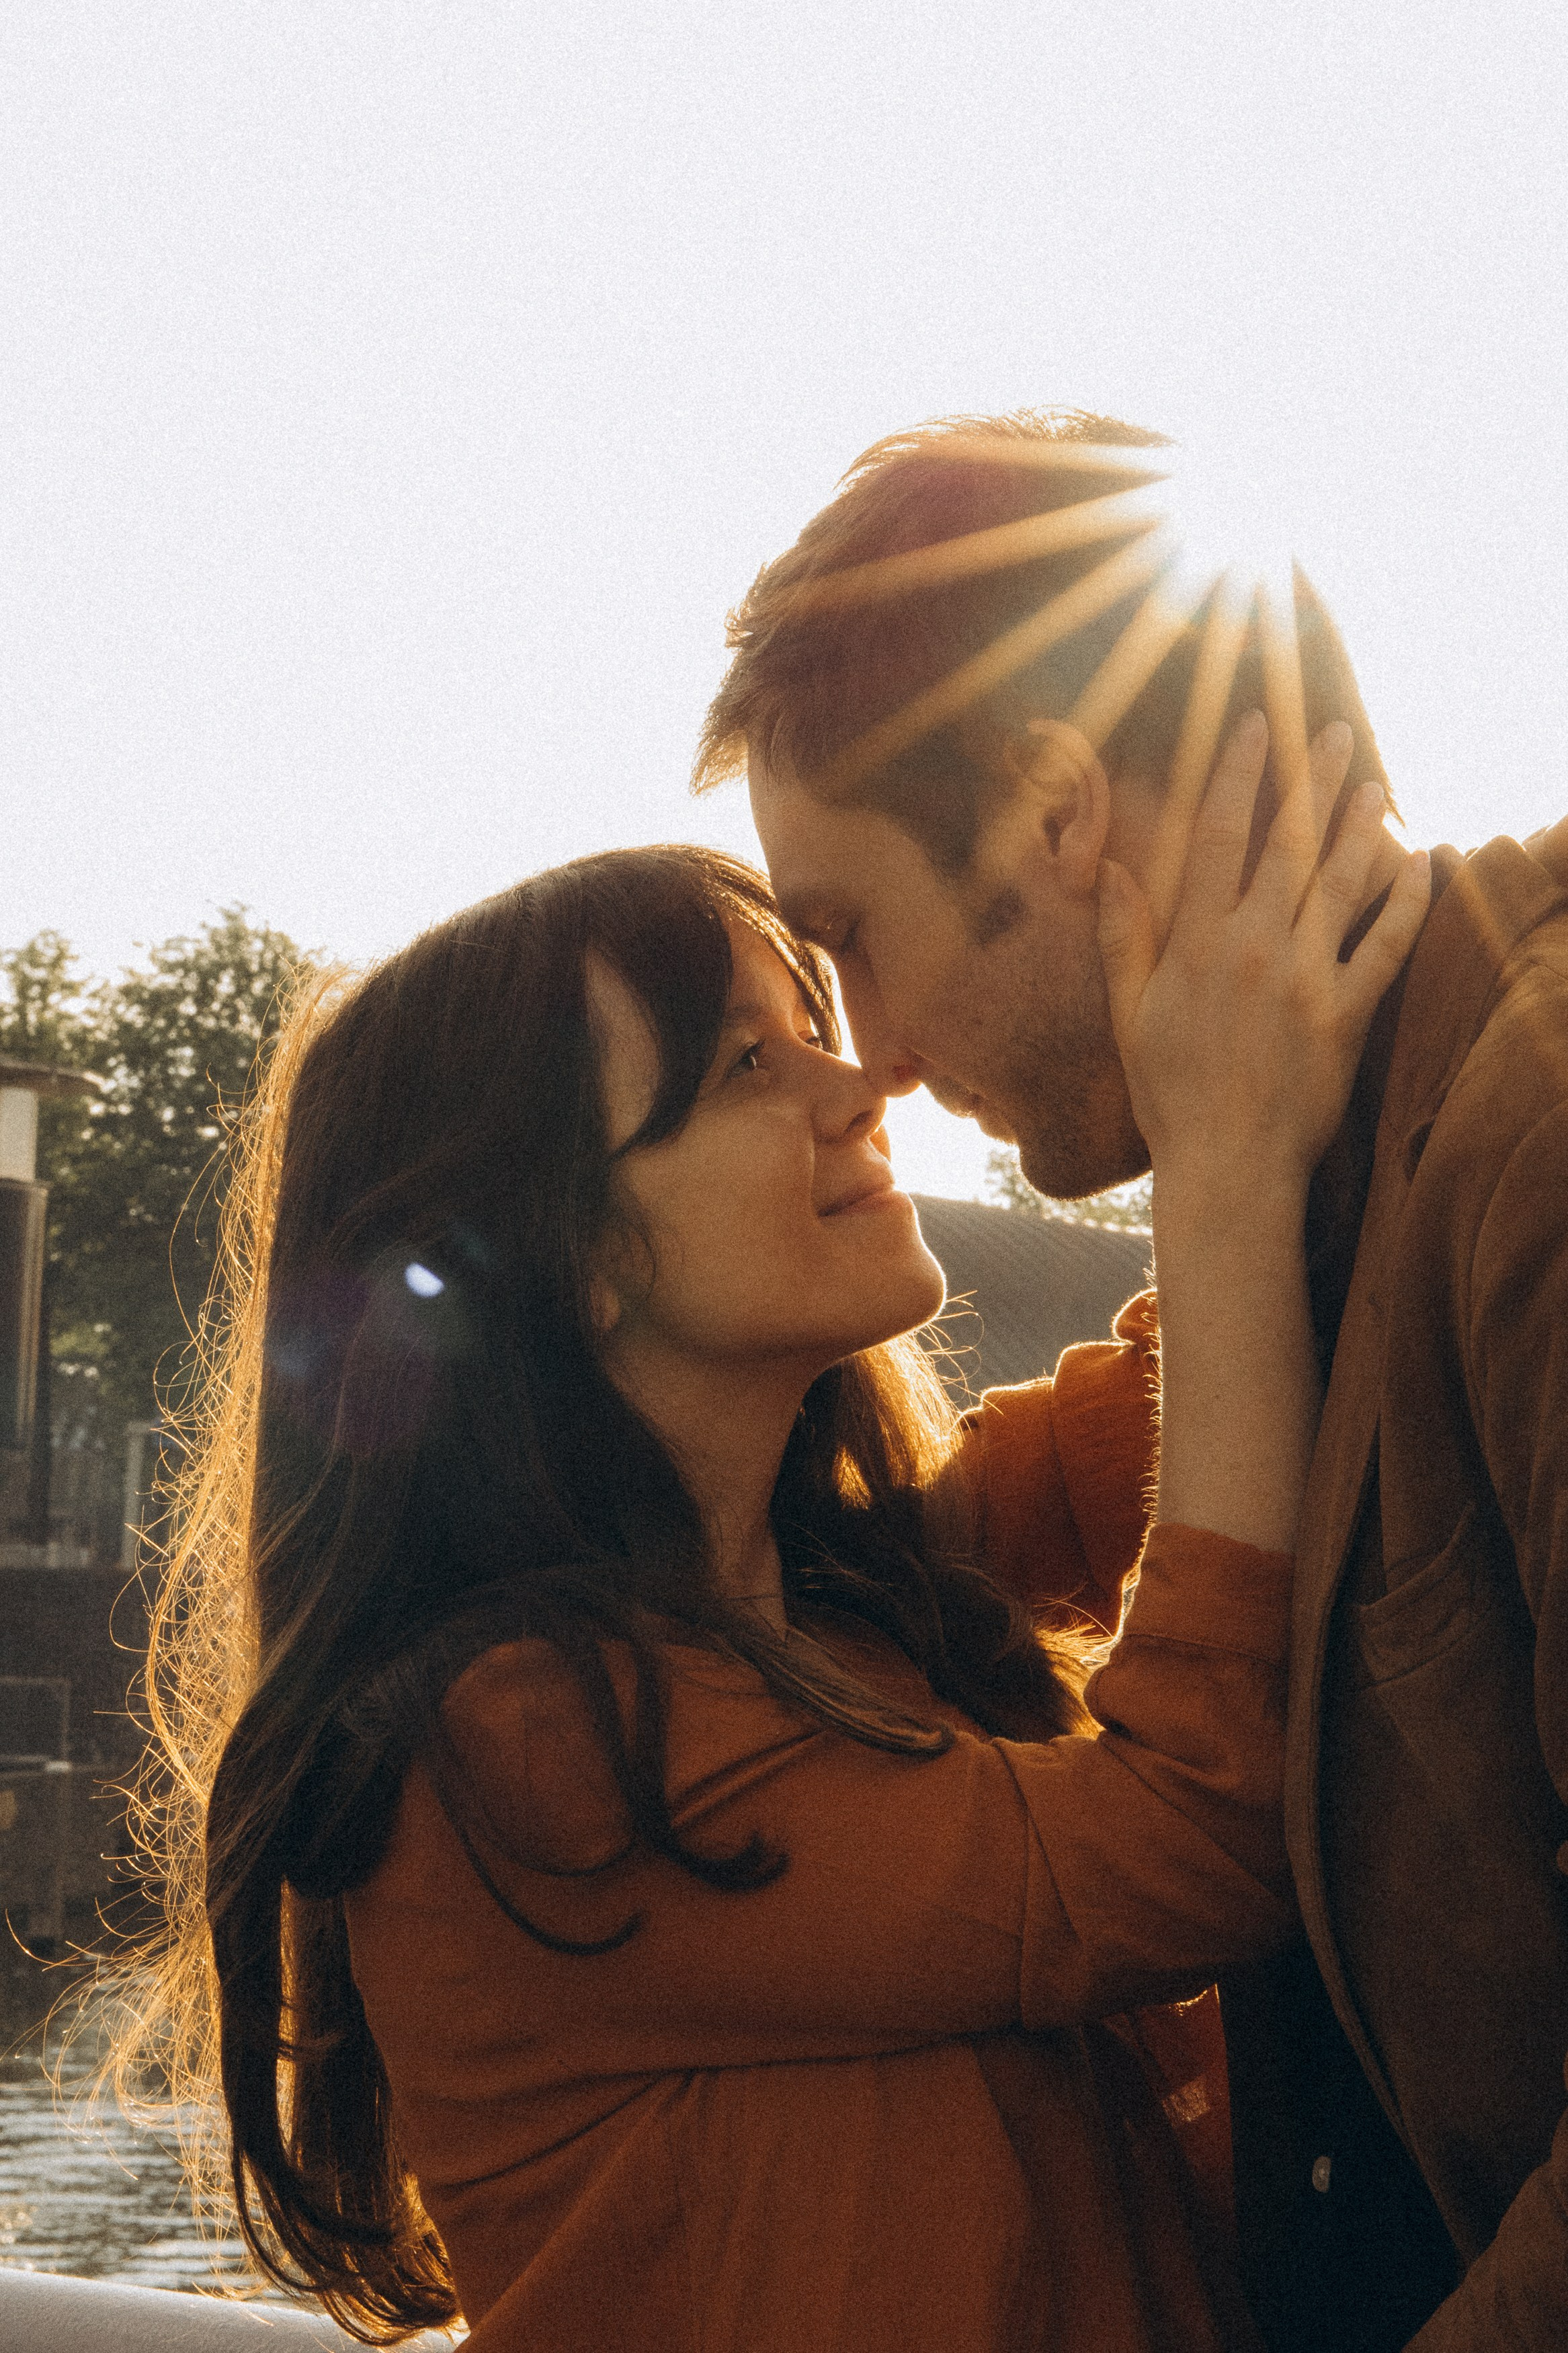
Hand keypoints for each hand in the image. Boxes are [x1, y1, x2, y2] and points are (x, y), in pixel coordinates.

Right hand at [1098, 709, 1430, 1200]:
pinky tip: (1421, 863)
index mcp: (1198, 945)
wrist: (1227, 1165)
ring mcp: (1306, 981)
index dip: (1237, 775)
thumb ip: (1125, 939)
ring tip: (1372, 783)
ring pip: (1340, 884)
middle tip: (1329, 730)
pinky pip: (1386, 948)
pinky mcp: (1347, 1016)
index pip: (1218, 837)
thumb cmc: (1170, 1094)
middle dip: (1309, 780)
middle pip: (1287, 845)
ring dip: (1359, 827)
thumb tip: (1112, 871)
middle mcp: (1255, 950)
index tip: (1254, 728)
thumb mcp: (1129, 1016)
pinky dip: (1407, 904)